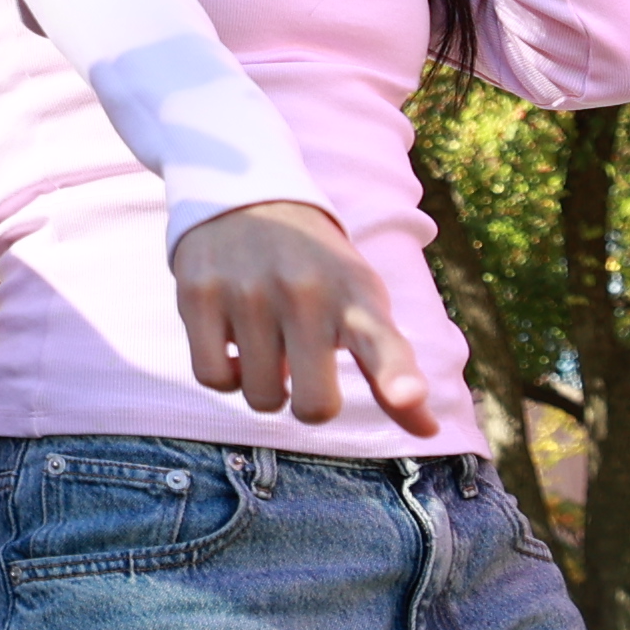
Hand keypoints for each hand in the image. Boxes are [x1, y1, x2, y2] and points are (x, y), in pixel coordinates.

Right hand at [172, 200, 427, 430]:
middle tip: (304, 364)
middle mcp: (307, 293)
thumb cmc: (319, 272)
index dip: (398, 377)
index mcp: (357, 297)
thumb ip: (391, 369)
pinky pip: (213, 378)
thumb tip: (429, 433)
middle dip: (308, 402)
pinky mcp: (200, 294)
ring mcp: (250, 292)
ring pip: (260, 398)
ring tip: (267, 341)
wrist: (247, 197)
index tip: (408, 395)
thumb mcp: (363, 305)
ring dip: (264, 385)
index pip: (384, 343)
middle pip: (313, 406)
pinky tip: (235, 343)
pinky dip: (225, 375)